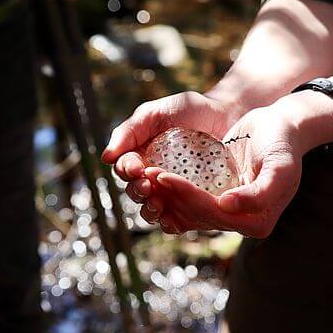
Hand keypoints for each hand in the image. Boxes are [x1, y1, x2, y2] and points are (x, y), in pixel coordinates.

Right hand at [101, 91, 245, 229]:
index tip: (136, 168)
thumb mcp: (156, 114)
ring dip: (151, 210)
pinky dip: (173, 223)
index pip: (124, 170)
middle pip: (136, 193)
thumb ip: (130, 131)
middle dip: (138, 192)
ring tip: (159, 205)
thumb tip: (105, 157)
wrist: (227, 114)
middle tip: (147, 187)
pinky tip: (175, 221)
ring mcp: (173, 191)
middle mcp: (153, 177)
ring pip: (153, 209)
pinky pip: (179, 218)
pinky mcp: (193, 201)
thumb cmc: (190, 110)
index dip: (127, 171)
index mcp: (140, 157)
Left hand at [134, 98, 314, 237]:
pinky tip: (154, 179)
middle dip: (170, 194)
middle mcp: (243, 223)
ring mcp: (228, 214)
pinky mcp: (217, 202)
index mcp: (258, 221)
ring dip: (166, 196)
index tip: (162, 175)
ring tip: (146, 174)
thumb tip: (227, 205)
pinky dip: (171, 194)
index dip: (185, 195)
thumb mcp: (280, 165)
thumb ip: (261, 191)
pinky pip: (189, 205)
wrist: (279, 128)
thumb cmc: (282, 143)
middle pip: (197, 214)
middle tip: (147, 172)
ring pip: (189, 213)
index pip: (213, 212)